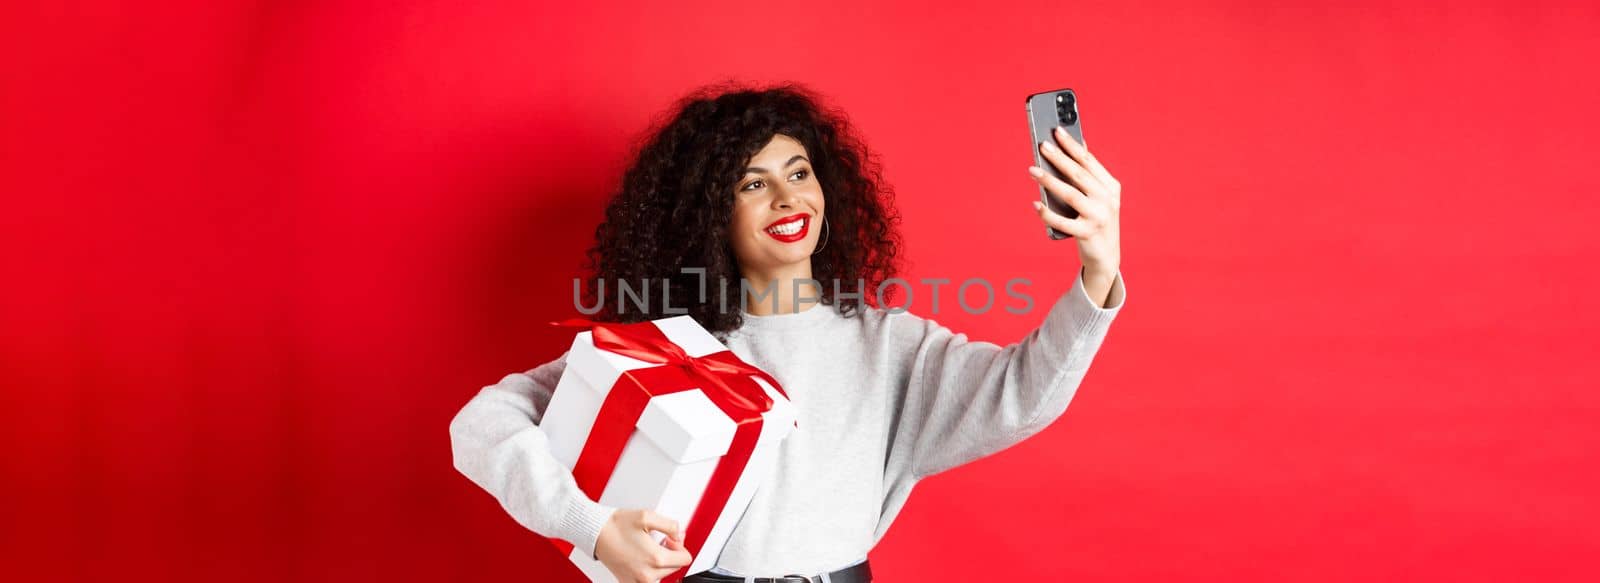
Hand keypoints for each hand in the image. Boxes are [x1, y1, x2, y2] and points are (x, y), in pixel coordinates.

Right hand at [594, 509, 692, 582]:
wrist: (594, 532)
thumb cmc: (615, 525)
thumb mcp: (647, 516)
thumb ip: (670, 525)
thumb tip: (679, 535)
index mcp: (655, 558)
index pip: (685, 559)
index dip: (680, 545)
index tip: (669, 539)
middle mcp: (647, 574)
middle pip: (674, 568)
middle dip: (670, 553)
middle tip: (657, 541)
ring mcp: (636, 580)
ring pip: (661, 575)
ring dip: (659, 563)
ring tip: (647, 548)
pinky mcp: (627, 582)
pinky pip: (646, 580)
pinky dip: (647, 570)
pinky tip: (639, 557)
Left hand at [1029, 126, 1121, 274]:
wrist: (1107, 256)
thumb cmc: (1096, 220)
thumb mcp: (1098, 197)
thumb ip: (1088, 176)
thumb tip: (1073, 146)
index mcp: (1111, 186)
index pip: (1089, 161)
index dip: (1072, 145)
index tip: (1056, 131)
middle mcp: (1107, 200)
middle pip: (1079, 174)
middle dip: (1059, 158)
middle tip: (1042, 146)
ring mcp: (1099, 217)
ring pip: (1070, 194)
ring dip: (1049, 181)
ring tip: (1032, 170)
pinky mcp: (1088, 234)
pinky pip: (1063, 222)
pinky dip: (1047, 213)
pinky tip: (1035, 204)